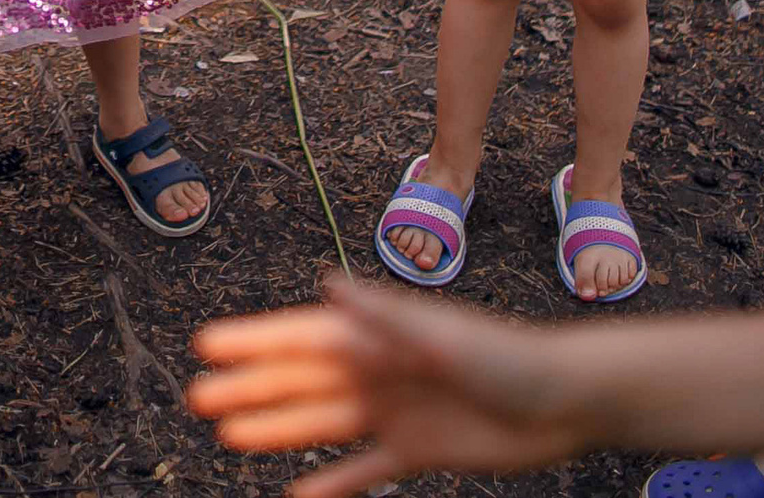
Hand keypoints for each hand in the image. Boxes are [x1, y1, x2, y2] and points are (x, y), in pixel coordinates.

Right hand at [189, 279, 598, 495]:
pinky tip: (299, 496)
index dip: (254, 341)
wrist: (566, 402)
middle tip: (197, 398)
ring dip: (277, 428)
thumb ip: (383, 317)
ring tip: (228, 436)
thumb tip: (328, 286)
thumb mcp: (442, 337)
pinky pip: (365, 469)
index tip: (206, 344)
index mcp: (380, 336)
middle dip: (251, 386)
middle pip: (301, 379)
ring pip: (322, 421)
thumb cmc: (509, 358)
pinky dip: (333, 482)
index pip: (303, 337)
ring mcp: (396, 410)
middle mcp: (380, 370)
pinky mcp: (419, 450)